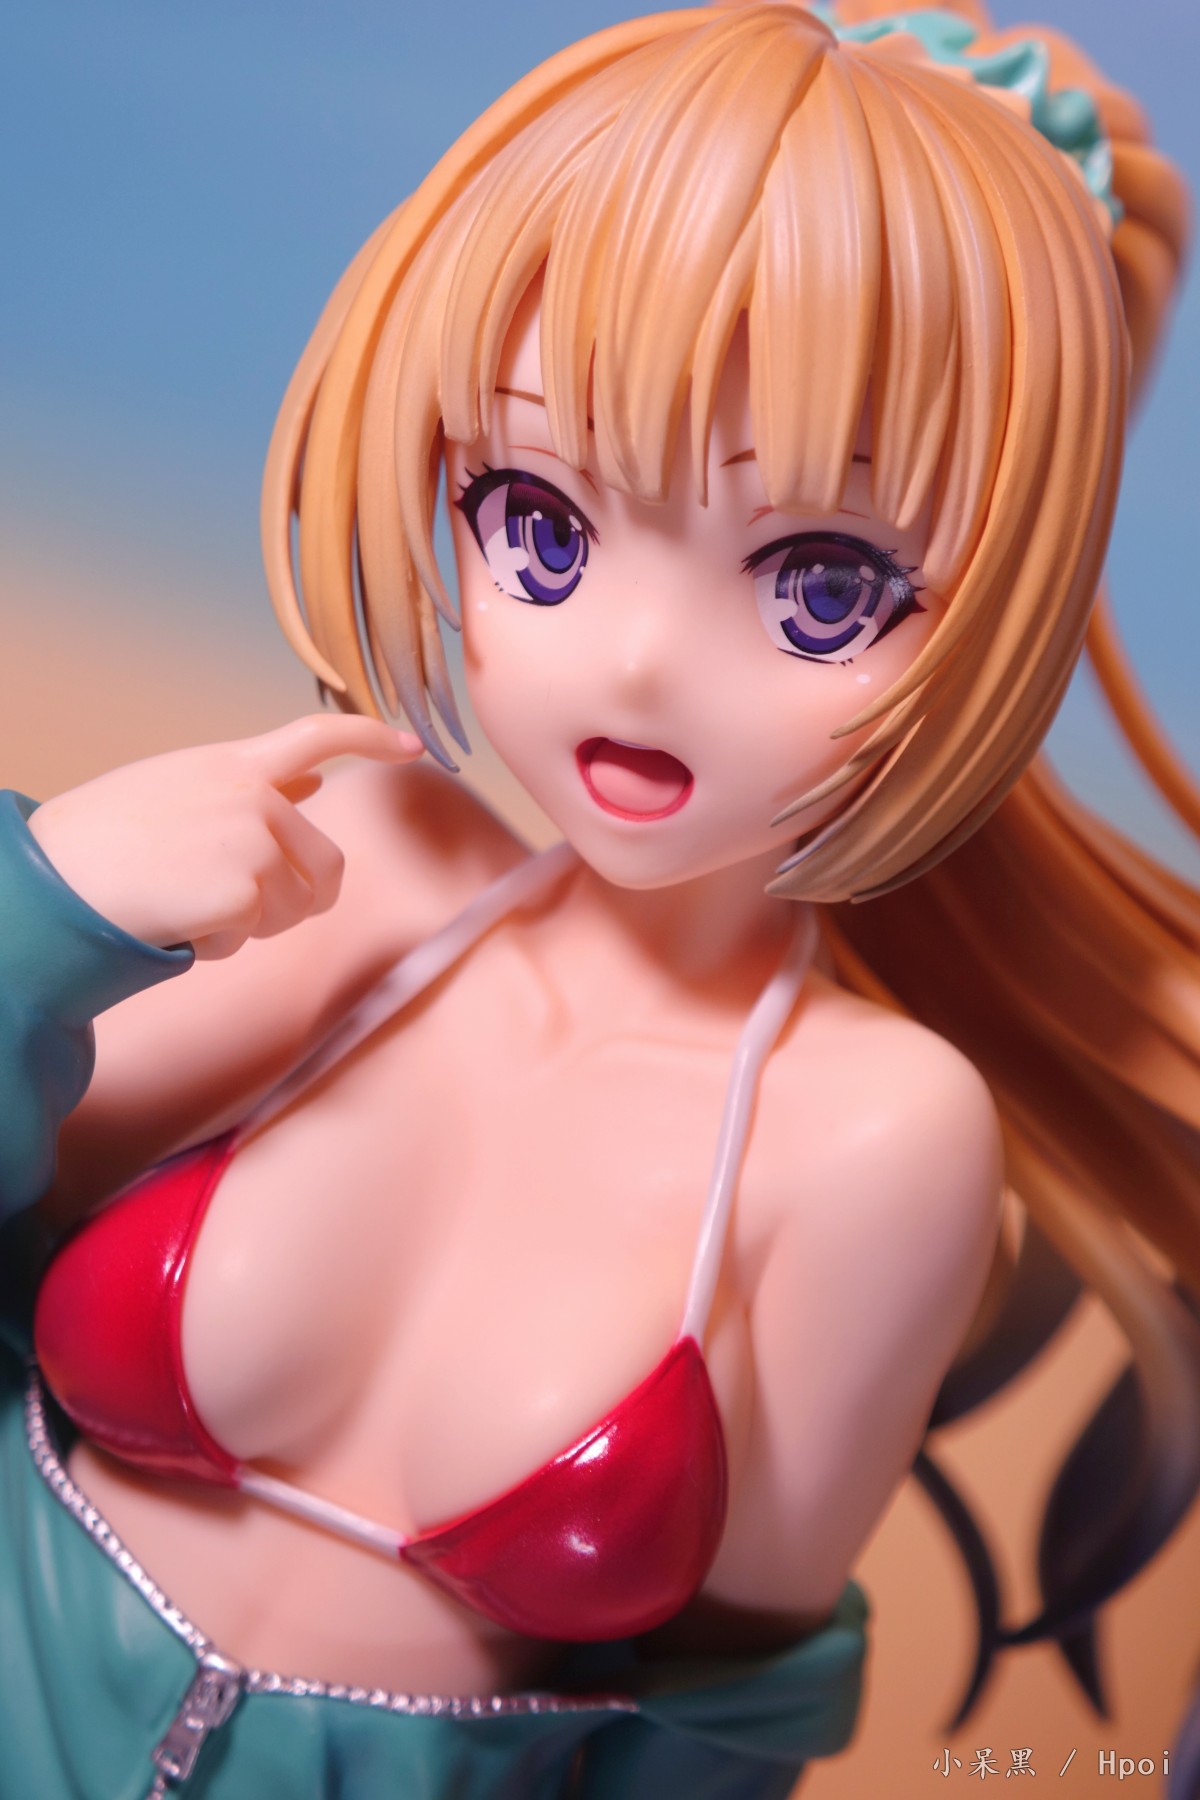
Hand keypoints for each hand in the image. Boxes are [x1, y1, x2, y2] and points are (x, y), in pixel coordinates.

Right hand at [28, 715, 423, 958]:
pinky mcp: (246, 890)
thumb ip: (252, 786)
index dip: (371, 737)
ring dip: (249, 924)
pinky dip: (216, 945)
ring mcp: (253, 841)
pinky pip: (253, 938)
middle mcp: (254, 797)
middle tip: (229, 904)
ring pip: (295, 909)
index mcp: (232, 764)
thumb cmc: (101, 839)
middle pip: (327, 867)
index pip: (317, 735)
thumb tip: (316, 784)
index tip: (413, 746)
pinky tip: (174, 920)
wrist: (53, 878)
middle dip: (294, 899)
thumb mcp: (178, 790)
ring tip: (185, 899)